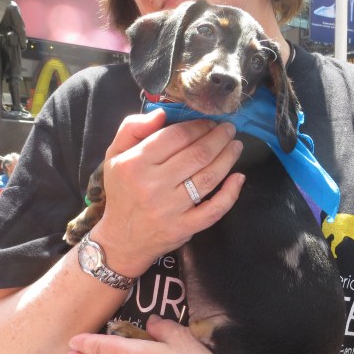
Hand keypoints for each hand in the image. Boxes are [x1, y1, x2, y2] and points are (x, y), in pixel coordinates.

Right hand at [90, 108, 244, 277]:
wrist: (122, 239)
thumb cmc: (123, 192)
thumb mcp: (114, 155)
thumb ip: (132, 128)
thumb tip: (161, 114)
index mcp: (136, 164)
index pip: (176, 136)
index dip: (198, 126)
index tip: (209, 122)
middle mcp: (153, 185)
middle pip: (197, 154)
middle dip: (218, 138)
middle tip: (229, 129)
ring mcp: (171, 209)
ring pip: (208, 178)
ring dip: (228, 158)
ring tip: (236, 146)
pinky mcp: (184, 227)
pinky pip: (214, 209)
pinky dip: (230, 193)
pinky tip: (239, 178)